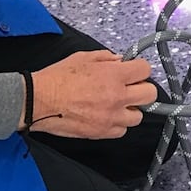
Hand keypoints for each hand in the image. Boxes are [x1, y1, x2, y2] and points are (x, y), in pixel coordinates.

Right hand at [26, 50, 154, 138]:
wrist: (40, 100)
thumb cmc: (58, 77)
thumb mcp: (84, 57)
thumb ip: (107, 58)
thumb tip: (120, 61)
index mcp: (114, 75)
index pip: (145, 70)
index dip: (139, 69)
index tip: (133, 70)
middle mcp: (117, 96)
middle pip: (149, 95)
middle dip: (142, 89)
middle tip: (130, 87)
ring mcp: (111, 117)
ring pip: (138, 116)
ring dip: (130, 109)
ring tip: (116, 104)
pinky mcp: (101, 132)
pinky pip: (122, 130)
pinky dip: (117, 124)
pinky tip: (106, 116)